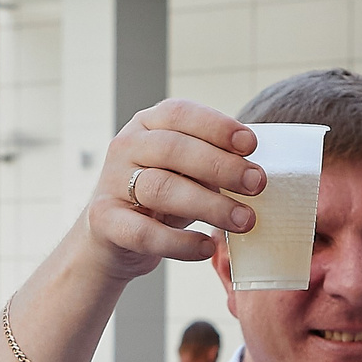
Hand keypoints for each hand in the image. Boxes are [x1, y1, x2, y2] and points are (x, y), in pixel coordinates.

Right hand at [78, 100, 265, 283]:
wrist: (113, 239)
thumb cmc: (161, 199)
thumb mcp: (186, 173)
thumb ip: (212, 165)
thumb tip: (255, 173)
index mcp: (148, 125)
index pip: (180, 113)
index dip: (216, 126)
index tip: (251, 145)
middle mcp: (126, 146)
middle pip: (173, 149)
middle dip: (221, 166)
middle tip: (257, 184)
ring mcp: (112, 183)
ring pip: (161, 189)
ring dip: (209, 205)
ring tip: (244, 220)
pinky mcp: (105, 220)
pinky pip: (145, 232)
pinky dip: (180, 242)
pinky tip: (206, 248)